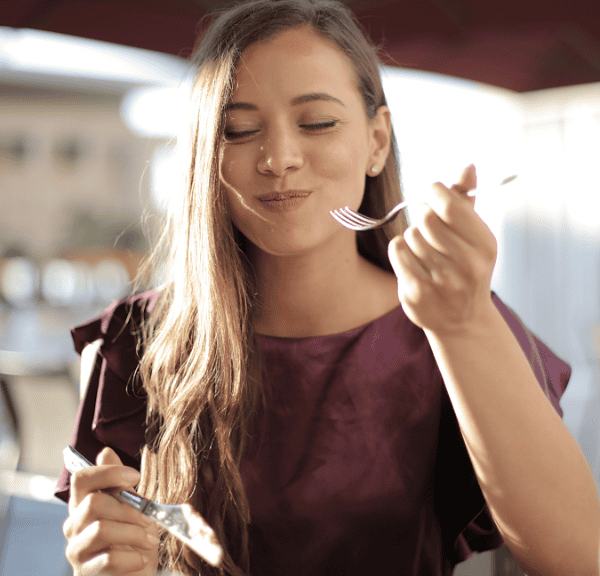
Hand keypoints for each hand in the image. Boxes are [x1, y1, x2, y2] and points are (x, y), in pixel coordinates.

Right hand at [63, 447, 159, 575]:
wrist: (134, 575)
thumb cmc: (133, 540)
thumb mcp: (132, 507)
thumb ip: (119, 483)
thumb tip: (105, 451)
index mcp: (84, 504)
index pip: (81, 478)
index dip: (107, 472)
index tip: (135, 476)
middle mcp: (74, 525)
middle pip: (94, 503)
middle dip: (129, 509)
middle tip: (149, 519)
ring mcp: (77, 550)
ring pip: (101, 529)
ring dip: (133, 533)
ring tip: (149, 541)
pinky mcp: (85, 572)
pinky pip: (107, 559)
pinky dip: (131, 557)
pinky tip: (141, 559)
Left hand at [387, 164, 496, 335]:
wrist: (462, 320)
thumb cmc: (466, 267)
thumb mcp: (474, 235)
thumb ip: (466, 200)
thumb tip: (468, 166)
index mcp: (484, 245)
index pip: (449, 205)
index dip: (434, 192)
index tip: (432, 193)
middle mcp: (466, 265)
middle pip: (425, 218)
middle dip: (423, 216)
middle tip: (427, 225)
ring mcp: (441, 282)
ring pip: (410, 235)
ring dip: (413, 237)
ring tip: (426, 251)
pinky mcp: (416, 293)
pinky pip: (398, 251)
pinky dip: (401, 250)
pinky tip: (413, 261)